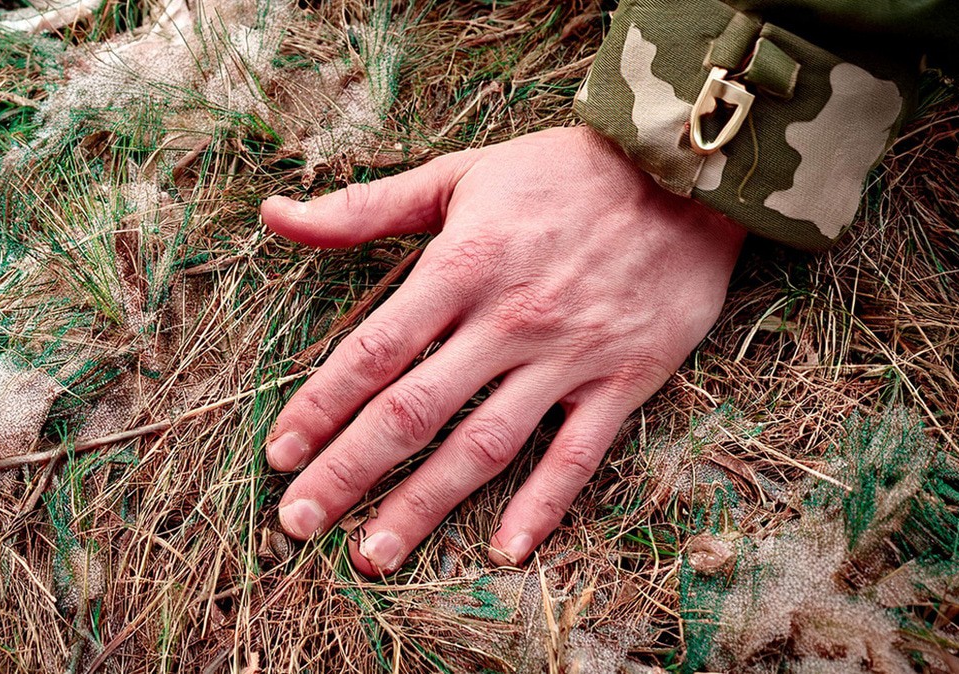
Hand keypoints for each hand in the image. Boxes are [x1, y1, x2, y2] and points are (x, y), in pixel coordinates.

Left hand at [261, 127, 744, 574]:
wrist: (683, 171)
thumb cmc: (559, 173)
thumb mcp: (457, 174)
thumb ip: (363, 207)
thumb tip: (275, 215)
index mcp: (461, 267)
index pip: (373, 351)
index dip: (320, 405)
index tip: (279, 453)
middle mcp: (508, 321)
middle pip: (414, 411)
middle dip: (349, 471)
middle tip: (298, 522)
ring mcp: (567, 357)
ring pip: (485, 446)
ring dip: (424, 505)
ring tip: (372, 556)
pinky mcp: (623, 380)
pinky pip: (577, 455)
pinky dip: (542, 506)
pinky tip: (503, 551)